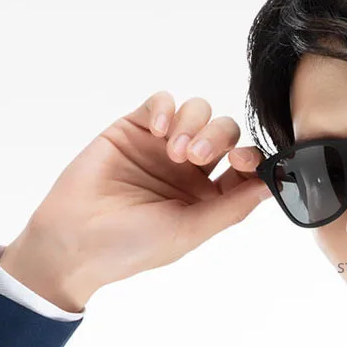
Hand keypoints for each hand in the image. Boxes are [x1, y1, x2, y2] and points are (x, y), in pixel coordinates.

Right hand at [0, 91, 272, 311]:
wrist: (74, 239)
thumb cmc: (133, 245)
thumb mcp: (191, 230)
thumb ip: (233, 207)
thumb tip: (273, 186)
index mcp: (210, 195)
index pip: (245, 166)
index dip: (252, 159)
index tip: (244, 161)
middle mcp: (191, 168)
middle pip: (226, 133)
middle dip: (219, 138)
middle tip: (197, 157)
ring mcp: (163, 146)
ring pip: (199, 111)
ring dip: (194, 124)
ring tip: (174, 151)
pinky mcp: (135, 128)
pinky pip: (162, 101)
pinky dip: (167, 108)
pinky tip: (159, 130)